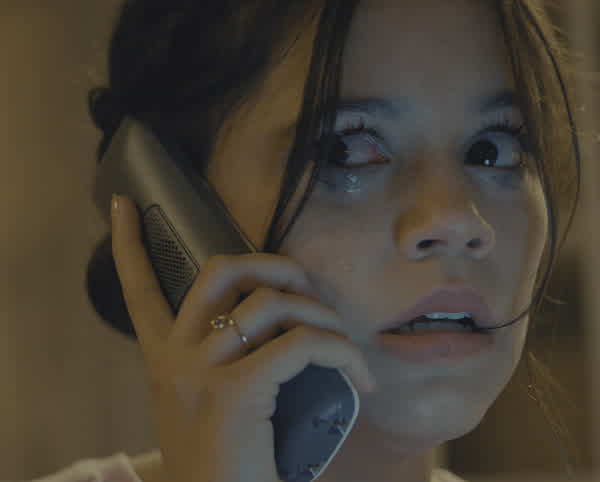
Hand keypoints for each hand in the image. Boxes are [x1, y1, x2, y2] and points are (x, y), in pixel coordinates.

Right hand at [109, 194, 375, 481]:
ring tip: (345, 347)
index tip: (124, 205)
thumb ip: (229, 360)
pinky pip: (304, 344)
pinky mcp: (237, 392)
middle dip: (272, 262)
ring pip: (274, 303)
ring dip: (324, 316)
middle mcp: (176, 358)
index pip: (137, 290)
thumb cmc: (227, 463)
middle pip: (220, 270)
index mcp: (165, 360)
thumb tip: (281, 324)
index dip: (128, 244)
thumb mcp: (214, 404)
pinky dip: (341, 353)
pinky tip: (358, 378)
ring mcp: (203, 372)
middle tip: (302, 282)